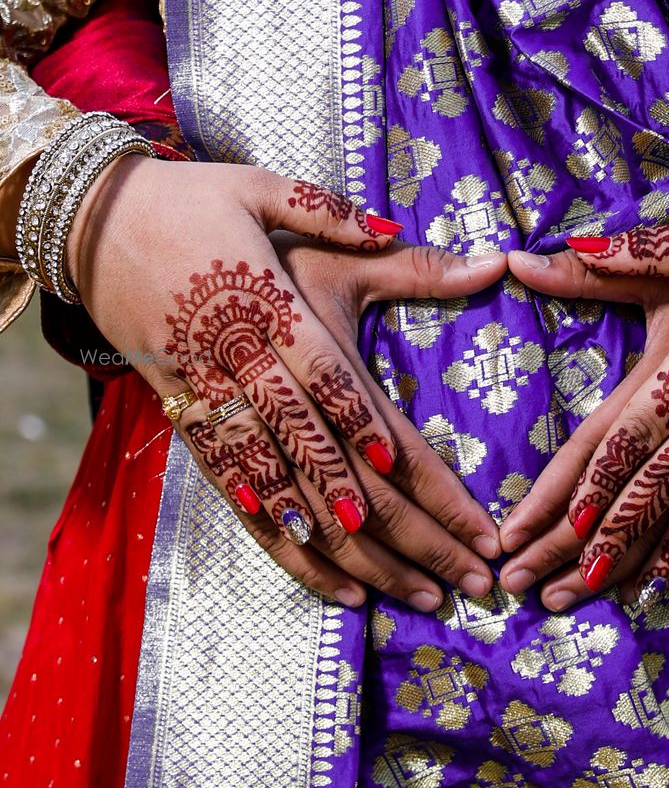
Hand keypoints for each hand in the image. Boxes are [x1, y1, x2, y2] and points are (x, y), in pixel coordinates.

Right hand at [67, 155, 504, 607]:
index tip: (437, 495)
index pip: (337, 387)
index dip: (382, 441)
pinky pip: (242, 498)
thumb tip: (433, 230)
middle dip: (400, 526)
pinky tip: (330, 582)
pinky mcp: (190, 425)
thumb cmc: (191, 204)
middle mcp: (244, 366)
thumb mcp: (264, 191)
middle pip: (324, 460)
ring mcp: (213, 404)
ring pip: (286, 495)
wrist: (90, 225)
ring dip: (351, 552)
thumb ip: (344, 219)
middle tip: (460, 576)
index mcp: (273, 308)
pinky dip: (284, 544)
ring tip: (409, 595)